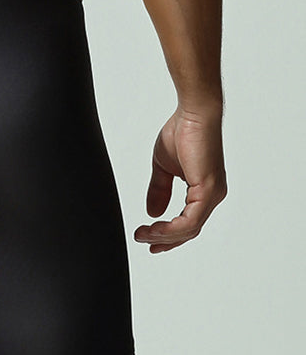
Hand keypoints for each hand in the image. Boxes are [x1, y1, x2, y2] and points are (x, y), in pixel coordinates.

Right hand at [134, 107, 226, 252]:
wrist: (193, 113)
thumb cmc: (183, 131)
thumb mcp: (164, 167)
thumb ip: (159, 190)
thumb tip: (152, 212)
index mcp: (203, 190)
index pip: (188, 222)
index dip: (168, 234)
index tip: (148, 238)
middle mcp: (212, 196)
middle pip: (189, 230)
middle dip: (164, 239)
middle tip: (143, 241)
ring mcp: (212, 194)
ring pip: (190, 229)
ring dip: (165, 235)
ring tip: (144, 234)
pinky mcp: (208, 190)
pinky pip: (191, 220)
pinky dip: (172, 228)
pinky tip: (156, 227)